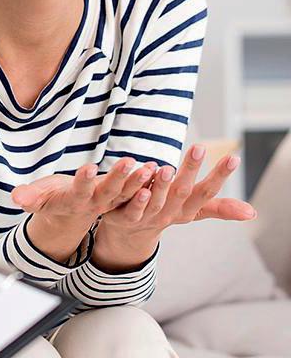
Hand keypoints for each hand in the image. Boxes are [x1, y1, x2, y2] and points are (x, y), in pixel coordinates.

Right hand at [10, 157, 158, 261]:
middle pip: (108, 193)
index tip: (89, 168)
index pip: (79, 191)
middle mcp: (94, 204)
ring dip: (139, 181)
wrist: (70, 213)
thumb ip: (29, 198)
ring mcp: (109, 202)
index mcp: (73, 202)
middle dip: (119, 178)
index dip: (84, 181)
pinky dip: (147, 181)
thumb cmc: (52, 198)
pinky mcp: (119, 197)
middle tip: (129, 162)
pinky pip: (135, 190)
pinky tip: (157, 167)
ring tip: (150, 167)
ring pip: (126, 193)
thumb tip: (16, 197)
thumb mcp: (38, 198)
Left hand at [92, 145, 256, 271]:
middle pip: (182, 191)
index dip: (219, 176)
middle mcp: (170, 213)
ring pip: (157, 200)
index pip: (206, 191)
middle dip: (190, 170)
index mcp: (187, 209)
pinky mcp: (125, 217)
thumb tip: (252, 213)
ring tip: (169, 167)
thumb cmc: (167, 211)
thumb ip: (218, 208)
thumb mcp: (192, 210)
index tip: (234, 157)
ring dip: (163, 184)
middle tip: (199, 147)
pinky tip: (140, 185)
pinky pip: (131, 207)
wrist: (130, 232)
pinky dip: (137, 197)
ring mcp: (148, 216)